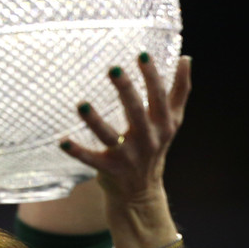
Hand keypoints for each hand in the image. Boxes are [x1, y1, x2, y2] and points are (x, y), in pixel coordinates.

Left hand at [60, 54, 190, 207]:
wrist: (142, 192)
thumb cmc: (155, 148)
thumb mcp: (172, 122)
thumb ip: (180, 91)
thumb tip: (186, 58)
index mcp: (163, 124)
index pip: (159, 96)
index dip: (152, 75)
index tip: (142, 54)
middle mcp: (147, 139)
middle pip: (136, 112)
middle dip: (126, 90)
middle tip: (113, 68)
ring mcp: (127, 156)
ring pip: (110, 136)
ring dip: (95, 121)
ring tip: (81, 104)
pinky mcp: (109, 169)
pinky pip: (90, 159)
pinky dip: (76, 151)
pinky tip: (62, 141)